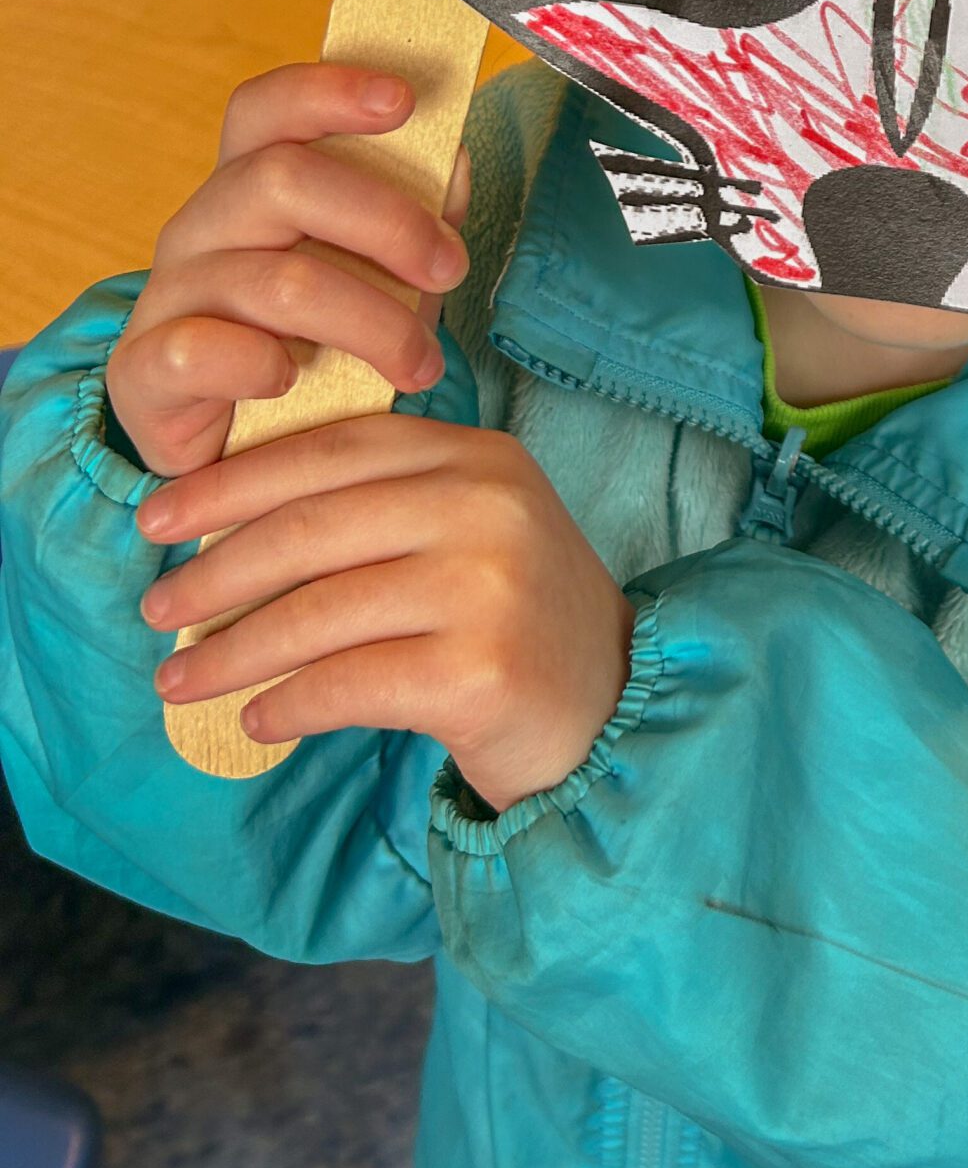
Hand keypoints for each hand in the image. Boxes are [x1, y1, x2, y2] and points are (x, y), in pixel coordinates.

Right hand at [107, 64, 470, 477]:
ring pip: (276, 280)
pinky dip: (261, 366)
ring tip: (420, 363)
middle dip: (389, 222)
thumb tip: (454, 163)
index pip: (268, 109)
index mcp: (250, 184)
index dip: (329, 90)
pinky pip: (201, 352)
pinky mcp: (143, 370)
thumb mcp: (384, 274)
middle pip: (282, 178)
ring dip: (372, 322)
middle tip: (451, 269)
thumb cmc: (322, 341)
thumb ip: (416, 216)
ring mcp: (168, 294)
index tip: (404, 100)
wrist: (245, 446)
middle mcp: (201, 225)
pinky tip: (293, 383)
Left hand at [139, 417, 636, 812]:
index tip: (159, 520)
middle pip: (314, 528)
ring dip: (231, 653)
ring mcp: (489, 587)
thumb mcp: (467, 532)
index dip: (234, 482)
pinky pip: (349, 682)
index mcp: (478, 457)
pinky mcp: (481, 671)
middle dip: (215, 573)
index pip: (335, 449)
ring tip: (179, 680)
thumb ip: (381, 506)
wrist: (613, 710)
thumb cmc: (515, 622)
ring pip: (319, 611)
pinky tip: (257, 717)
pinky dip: (288, 704)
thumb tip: (225, 527)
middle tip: (155, 610)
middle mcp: (489, 508)